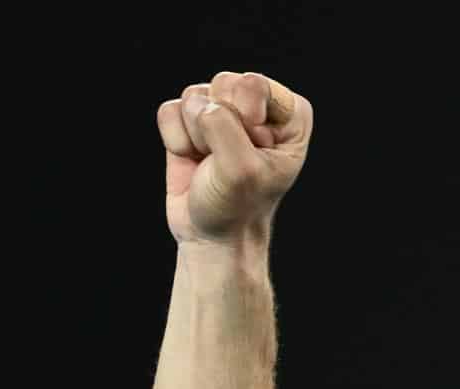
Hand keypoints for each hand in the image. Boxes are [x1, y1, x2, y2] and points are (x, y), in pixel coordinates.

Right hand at [156, 71, 313, 245]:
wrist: (212, 235)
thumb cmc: (239, 206)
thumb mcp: (242, 170)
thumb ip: (223, 126)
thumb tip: (198, 104)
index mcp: (289, 114)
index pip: (255, 85)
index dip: (246, 118)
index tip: (254, 151)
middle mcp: (257, 106)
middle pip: (223, 83)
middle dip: (219, 126)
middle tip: (229, 159)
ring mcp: (222, 111)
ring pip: (193, 95)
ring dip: (197, 136)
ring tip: (211, 163)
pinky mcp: (190, 121)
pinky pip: (170, 110)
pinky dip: (175, 140)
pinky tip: (192, 160)